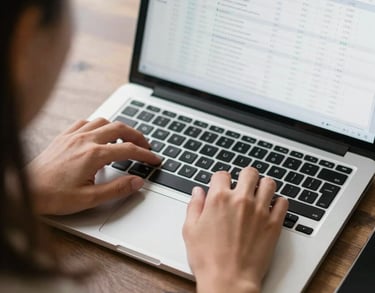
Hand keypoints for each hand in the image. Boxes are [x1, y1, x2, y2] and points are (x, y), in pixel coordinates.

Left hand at [27, 118, 160, 214]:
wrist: (27, 189)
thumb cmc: (54, 196)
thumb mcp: (90, 199)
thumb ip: (117, 189)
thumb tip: (137, 181)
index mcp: (94, 155)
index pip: (129, 150)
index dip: (146, 154)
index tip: (154, 159)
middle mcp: (85, 140)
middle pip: (120, 128)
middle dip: (137, 136)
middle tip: (146, 146)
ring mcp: (74, 135)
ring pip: (104, 121)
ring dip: (119, 128)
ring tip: (126, 139)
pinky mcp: (64, 136)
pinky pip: (86, 122)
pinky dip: (99, 125)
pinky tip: (100, 134)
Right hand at [183, 168, 287, 292]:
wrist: (229, 280)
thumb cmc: (208, 259)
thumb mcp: (190, 230)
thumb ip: (194, 206)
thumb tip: (197, 192)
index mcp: (219, 199)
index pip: (222, 174)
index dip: (220, 180)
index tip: (221, 186)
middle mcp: (241, 200)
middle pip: (249, 172)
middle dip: (245, 176)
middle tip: (243, 185)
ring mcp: (259, 211)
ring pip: (268, 183)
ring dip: (263, 186)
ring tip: (259, 194)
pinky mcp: (274, 224)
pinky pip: (283, 203)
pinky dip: (278, 202)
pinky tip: (271, 208)